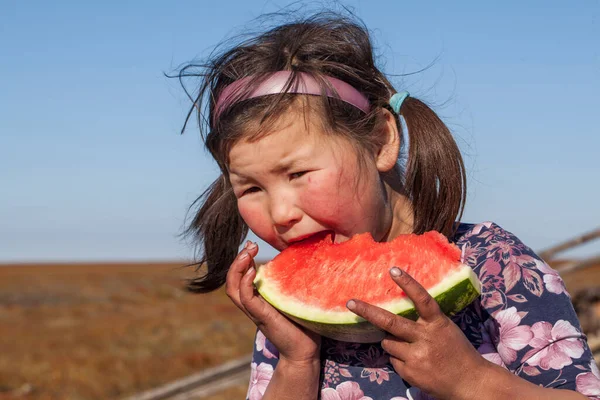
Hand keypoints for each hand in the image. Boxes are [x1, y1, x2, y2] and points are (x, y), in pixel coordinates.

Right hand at [226, 241, 320, 364]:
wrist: (304, 350)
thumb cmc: (302, 324)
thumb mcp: (292, 297)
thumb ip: (289, 283)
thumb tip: (297, 260)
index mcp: (257, 299)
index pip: (240, 277)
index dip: (242, 260)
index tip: (252, 245)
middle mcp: (252, 304)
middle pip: (231, 281)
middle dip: (237, 260)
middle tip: (249, 245)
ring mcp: (255, 311)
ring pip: (233, 289)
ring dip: (237, 269)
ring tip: (247, 254)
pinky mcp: (261, 317)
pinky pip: (246, 299)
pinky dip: (246, 284)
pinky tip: (254, 271)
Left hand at [346, 267, 485, 399]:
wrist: (470, 383)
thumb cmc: (457, 352)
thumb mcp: (445, 330)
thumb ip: (425, 321)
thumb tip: (398, 311)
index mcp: (438, 324)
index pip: (422, 299)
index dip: (408, 283)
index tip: (393, 270)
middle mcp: (425, 338)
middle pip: (391, 322)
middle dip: (368, 312)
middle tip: (351, 303)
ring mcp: (416, 356)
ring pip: (387, 342)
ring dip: (392, 343)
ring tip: (412, 349)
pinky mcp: (410, 372)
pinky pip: (393, 360)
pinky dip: (399, 359)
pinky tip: (416, 364)